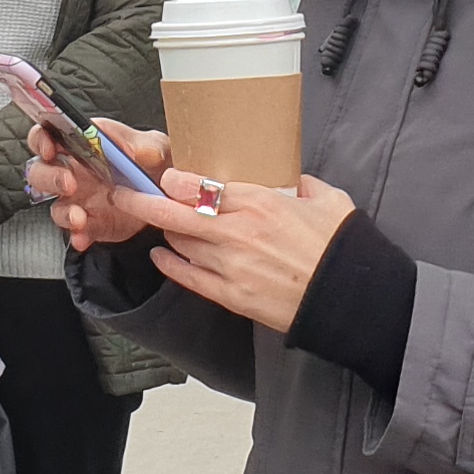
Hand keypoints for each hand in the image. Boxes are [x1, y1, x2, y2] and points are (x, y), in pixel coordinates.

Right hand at [31, 122, 178, 253]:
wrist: (169, 199)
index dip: (41, 139)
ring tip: (78, 217)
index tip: (50, 148)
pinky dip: (77, 236)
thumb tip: (138, 149)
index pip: (48, 135)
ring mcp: (80, 200)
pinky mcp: (91, 224)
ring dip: (63, 212)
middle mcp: (75, 171)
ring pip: (55, 206)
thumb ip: (148, 146)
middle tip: (68, 183)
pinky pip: (76, 232)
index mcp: (84, 144)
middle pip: (41, 172)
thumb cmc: (156, 163)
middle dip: (49, 177)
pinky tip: (83, 237)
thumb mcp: (157, 148)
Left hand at [142, 174, 356, 333]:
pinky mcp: (232, 295)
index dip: (173, 180)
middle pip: (175, 214)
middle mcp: (237, 232)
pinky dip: (170, 264)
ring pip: (180, 243)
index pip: (199, 186)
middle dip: (143, 202)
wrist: (349, 298)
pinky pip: (189, 277)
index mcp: (259, 203)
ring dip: (166, 231)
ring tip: (156, 222)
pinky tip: (161, 255)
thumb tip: (295, 180)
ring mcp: (231, 266)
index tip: (163, 175)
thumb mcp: (327, 200)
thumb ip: (303, 185)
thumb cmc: (341, 248)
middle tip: (125, 193)